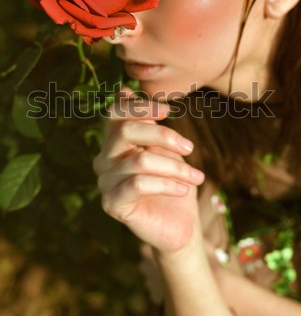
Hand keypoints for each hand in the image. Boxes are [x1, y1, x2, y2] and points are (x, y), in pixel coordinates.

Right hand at [93, 88, 204, 252]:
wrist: (179, 226)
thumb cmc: (173, 183)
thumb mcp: (164, 150)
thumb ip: (147, 125)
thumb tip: (123, 90)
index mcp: (115, 142)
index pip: (115, 113)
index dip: (140, 106)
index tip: (169, 110)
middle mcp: (104, 159)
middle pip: (126, 131)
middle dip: (163, 136)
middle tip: (190, 148)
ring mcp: (105, 181)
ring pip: (140, 160)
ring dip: (175, 168)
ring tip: (197, 177)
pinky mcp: (112, 203)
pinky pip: (139, 184)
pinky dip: (167, 184)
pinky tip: (184, 189)